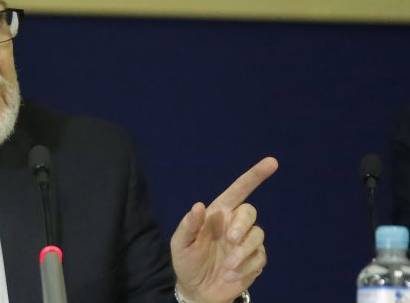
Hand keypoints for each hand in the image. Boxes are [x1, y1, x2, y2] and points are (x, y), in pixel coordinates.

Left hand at [170, 157, 277, 302]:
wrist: (197, 289)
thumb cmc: (187, 261)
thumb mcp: (180, 244)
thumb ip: (188, 225)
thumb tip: (198, 205)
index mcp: (218, 214)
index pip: (238, 190)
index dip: (254, 176)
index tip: (271, 162)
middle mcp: (234, 224)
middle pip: (250, 212)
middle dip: (242, 225)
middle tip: (230, 240)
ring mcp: (246, 242)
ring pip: (258, 235)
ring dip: (242, 252)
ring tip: (227, 266)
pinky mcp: (255, 260)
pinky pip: (259, 258)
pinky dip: (245, 267)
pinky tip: (230, 275)